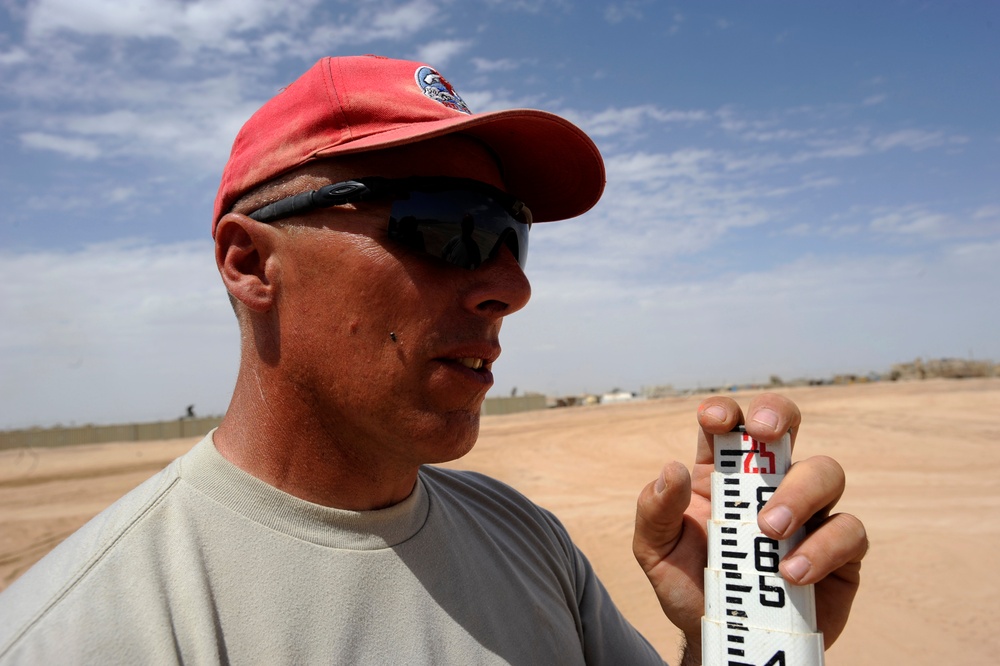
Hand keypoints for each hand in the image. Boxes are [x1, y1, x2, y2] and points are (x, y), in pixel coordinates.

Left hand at [632, 394, 867, 662]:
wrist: (722, 639)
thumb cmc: (688, 584)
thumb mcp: (654, 550)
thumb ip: (655, 510)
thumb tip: (672, 470)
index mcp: (720, 473)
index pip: (729, 425)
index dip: (726, 410)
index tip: (716, 420)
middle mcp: (768, 482)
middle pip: (786, 425)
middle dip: (778, 414)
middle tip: (765, 433)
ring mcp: (809, 512)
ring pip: (826, 471)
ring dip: (799, 493)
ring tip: (769, 532)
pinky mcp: (839, 550)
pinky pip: (850, 531)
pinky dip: (824, 548)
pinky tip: (791, 573)